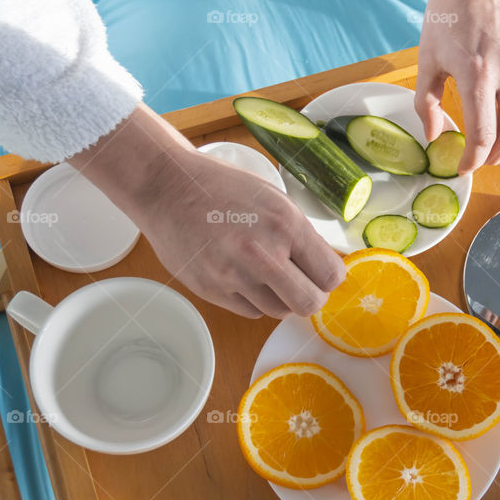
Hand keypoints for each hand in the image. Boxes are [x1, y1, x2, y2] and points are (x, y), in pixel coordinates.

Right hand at [69, 104, 344, 318]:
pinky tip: (242, 274)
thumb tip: (328, 268)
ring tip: (264, 273)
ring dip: (279, 298)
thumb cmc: (224, 189)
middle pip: (309, 303)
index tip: (321, 272)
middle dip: (310, 296)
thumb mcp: (274, 200)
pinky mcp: (211, 290)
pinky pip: (250, 311)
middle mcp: (263, 253)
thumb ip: (301, 235)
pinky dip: (253, 299)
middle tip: (300, 283)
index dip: (328, 277)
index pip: (331, 275)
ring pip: (279, 311)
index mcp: (286, 224)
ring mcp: (234, 275)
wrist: (168, 188)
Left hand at [415, 0, 499, 173]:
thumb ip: (427, 102)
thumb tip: (435, 136)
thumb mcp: (426, 58)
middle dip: (498, 156)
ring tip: (487, 99)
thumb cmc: (447, 13)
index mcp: (477, 75)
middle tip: (485, 160)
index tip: (465, 168)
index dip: (473, 160)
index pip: (482, 136)